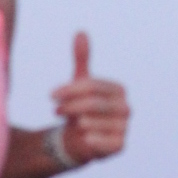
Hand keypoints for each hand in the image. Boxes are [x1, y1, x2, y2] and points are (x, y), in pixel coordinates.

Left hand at [51, 33, 130, 163]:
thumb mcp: (80, 84)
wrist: (80, 140)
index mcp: (118, 90)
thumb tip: (80, 32)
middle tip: (55, 111)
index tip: (51, 95)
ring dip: (75, 124)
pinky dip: (90, 140)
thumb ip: (82, 60)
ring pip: (93, 123)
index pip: (92, 86)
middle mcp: (126, 107)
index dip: (69, 90)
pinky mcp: (120, 145)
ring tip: (70, 125)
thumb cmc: (81, 109)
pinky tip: (82, 138)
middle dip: (70, 107)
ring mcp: (124, 127)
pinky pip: (103, 142)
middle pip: (93, 104)